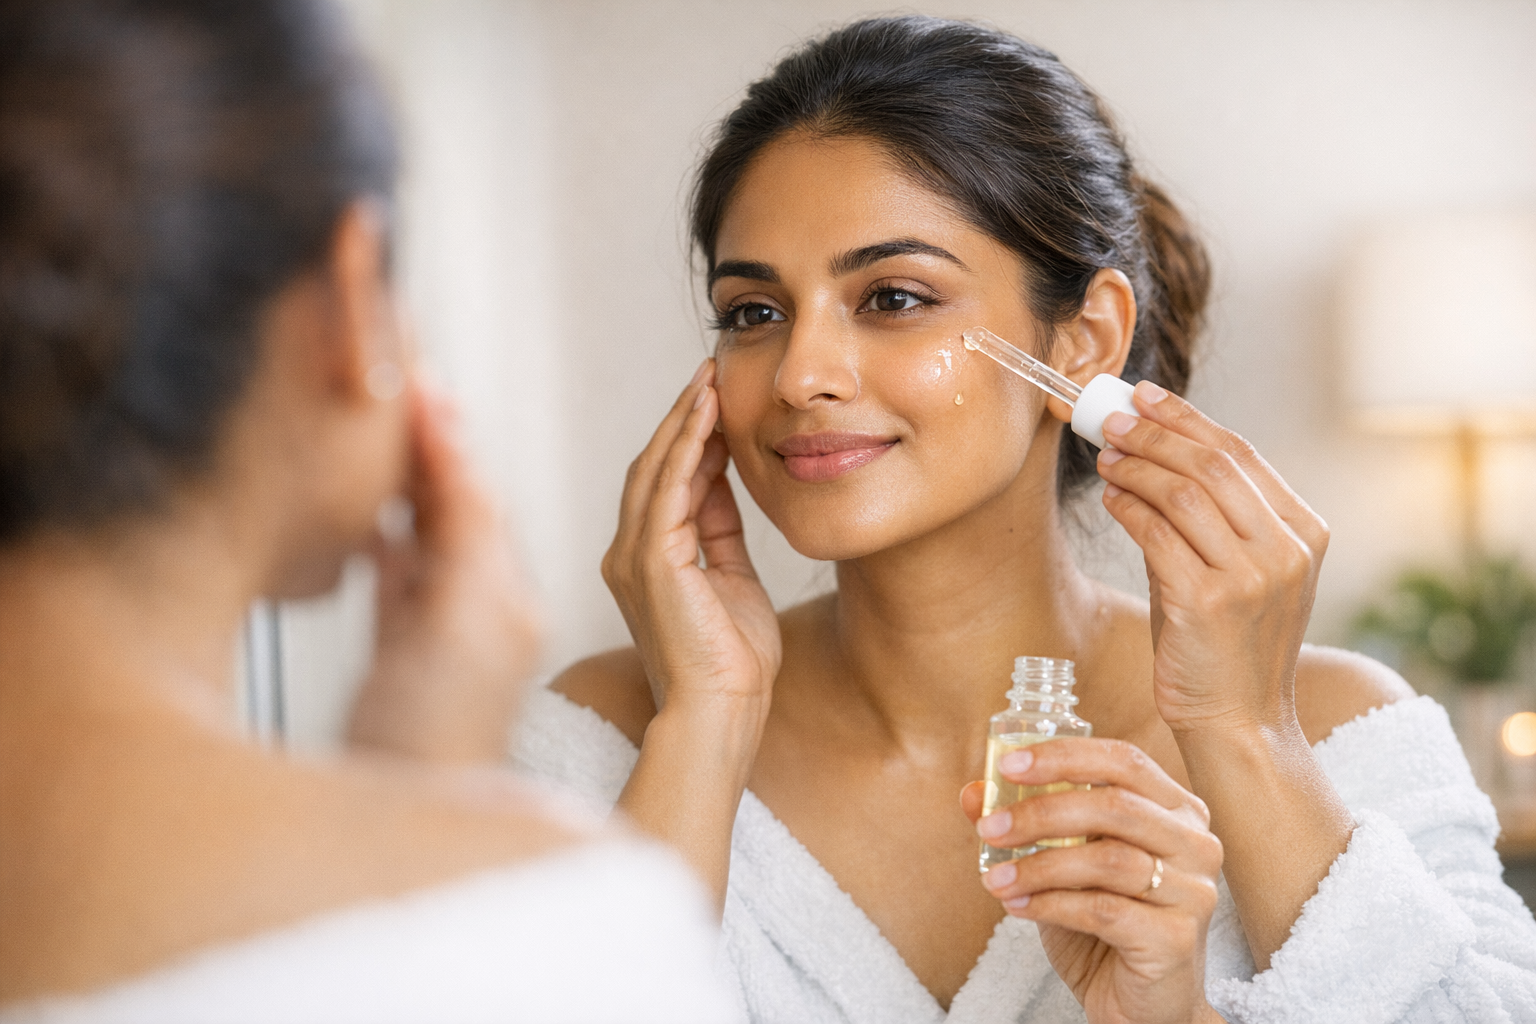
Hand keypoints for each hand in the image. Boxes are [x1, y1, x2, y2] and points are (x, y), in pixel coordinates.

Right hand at [348, 381, 542, 763]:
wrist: (404, 828)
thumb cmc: (428, 742)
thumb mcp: (445, 627)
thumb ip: (453, 541)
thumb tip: (454, 456)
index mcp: (500, 598)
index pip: (477, 498)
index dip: (450, 440)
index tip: (426, 383)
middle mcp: (479, 606)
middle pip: (459, 505)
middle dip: (437, 446)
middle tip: (409, 383)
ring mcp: (441, 628)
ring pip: (431, 533)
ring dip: (415, 479)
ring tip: (394, 424)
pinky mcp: (407, 652)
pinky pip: (403, 575)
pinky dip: (388, 535)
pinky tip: (374, 512)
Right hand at [602, 359, 780, 725]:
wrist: (723, 711)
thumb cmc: (733, 662)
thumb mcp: (732, 578)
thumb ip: (721, 531)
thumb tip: (725, 481)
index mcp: (646, 561)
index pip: (664, 483)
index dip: (689, 439)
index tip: (715, 400)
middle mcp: (628, 553)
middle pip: (650, 466)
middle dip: (681, 417)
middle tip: (709, 372)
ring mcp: (634, 556)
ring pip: (654, 468)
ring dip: (683, 421)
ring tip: (708, 379)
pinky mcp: (652, 560)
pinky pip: (668, 488)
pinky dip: (687, 446)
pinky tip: (708, 414)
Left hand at [963, 738, 1222, 1023]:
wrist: (1140, 1004)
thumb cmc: (1105, 924)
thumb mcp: (1060, 865)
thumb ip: (1023, 825)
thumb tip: (973, 793)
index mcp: (1174, 809)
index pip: (1123, 761)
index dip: (1065, 756)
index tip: (1009, 765)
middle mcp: (1195, 843)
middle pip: (1115, 805)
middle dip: (1041, 812)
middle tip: (990, 828)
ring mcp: (1193, 891)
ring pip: (1108, 859)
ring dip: (1039, 865)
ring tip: (995, 879)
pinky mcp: (1177, 938)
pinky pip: (1104, 910)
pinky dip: (1051, 904)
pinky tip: (1019, 908)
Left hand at [1097, 381, 1328, 735]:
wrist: (1238, 721)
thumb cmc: (1225, 645)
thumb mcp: (1234, 571)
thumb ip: (1207, 518)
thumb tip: (1148, 454)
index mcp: (1304, 533)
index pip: (1242, 454)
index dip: (1187, 419)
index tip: (1144, 396)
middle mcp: (1285, 550)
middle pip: (1213, 464)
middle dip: (1154, 433)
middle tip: (1111, 417)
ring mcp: (1252, 576)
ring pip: (1184, 493)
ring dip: (1137, 467)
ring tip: (1105, 457)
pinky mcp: (1210, 601)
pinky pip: (1158, 535)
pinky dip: (1129, 508)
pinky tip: (1111, 499)